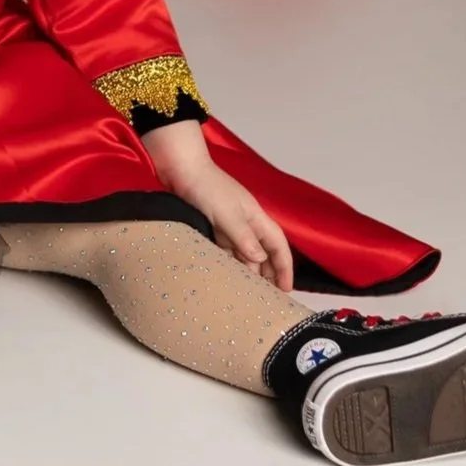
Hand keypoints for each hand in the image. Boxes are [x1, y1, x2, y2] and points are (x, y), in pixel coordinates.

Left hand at [163, 157, 293, 290]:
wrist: (179, 167)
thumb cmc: (206, 186)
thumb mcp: (227, 214)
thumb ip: (244, 237)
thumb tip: (260, 259)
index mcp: (255, 217)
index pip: (278, 245)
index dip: (285, 266)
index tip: (286, 288)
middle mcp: (245, 222)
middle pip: (262, 252)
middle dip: (267, 274)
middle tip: (266, 298)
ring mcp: (228, 224)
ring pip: (243, 252)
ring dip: (246, 270)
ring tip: (246, 292)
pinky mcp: (211, 225)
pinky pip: (224, 249)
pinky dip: (227, 262)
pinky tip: (225, 275)